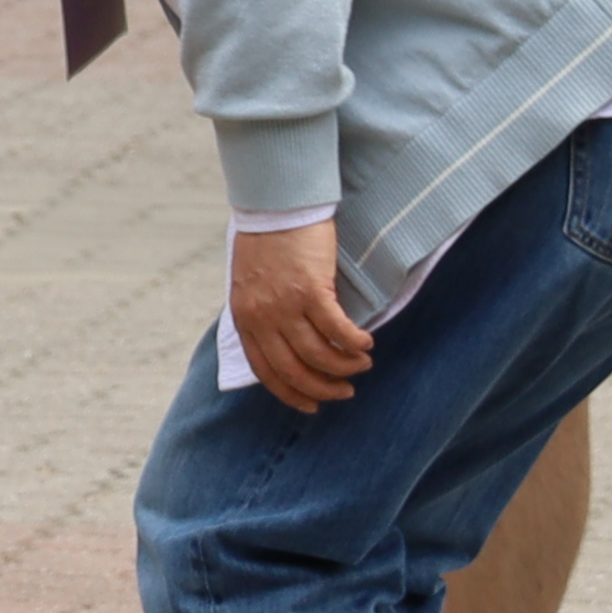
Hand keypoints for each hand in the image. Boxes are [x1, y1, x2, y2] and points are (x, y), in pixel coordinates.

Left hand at [231, 222, 374, 414]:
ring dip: (345, 366)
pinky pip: (337, 329)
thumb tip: (283, 347)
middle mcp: (263, 317)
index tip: (312, 406)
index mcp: (245, 319)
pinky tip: (366, 344)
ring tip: (362, 364)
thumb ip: (262, 317)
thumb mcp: (250, 287)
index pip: (266, 371)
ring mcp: (286, 305)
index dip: (292, 394)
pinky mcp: (311, 289)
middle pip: (295, 370)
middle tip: (345, 391)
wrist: (276, 206)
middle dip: (323, 389)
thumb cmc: (267, 244)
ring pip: (319, 354)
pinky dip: (354, 343)